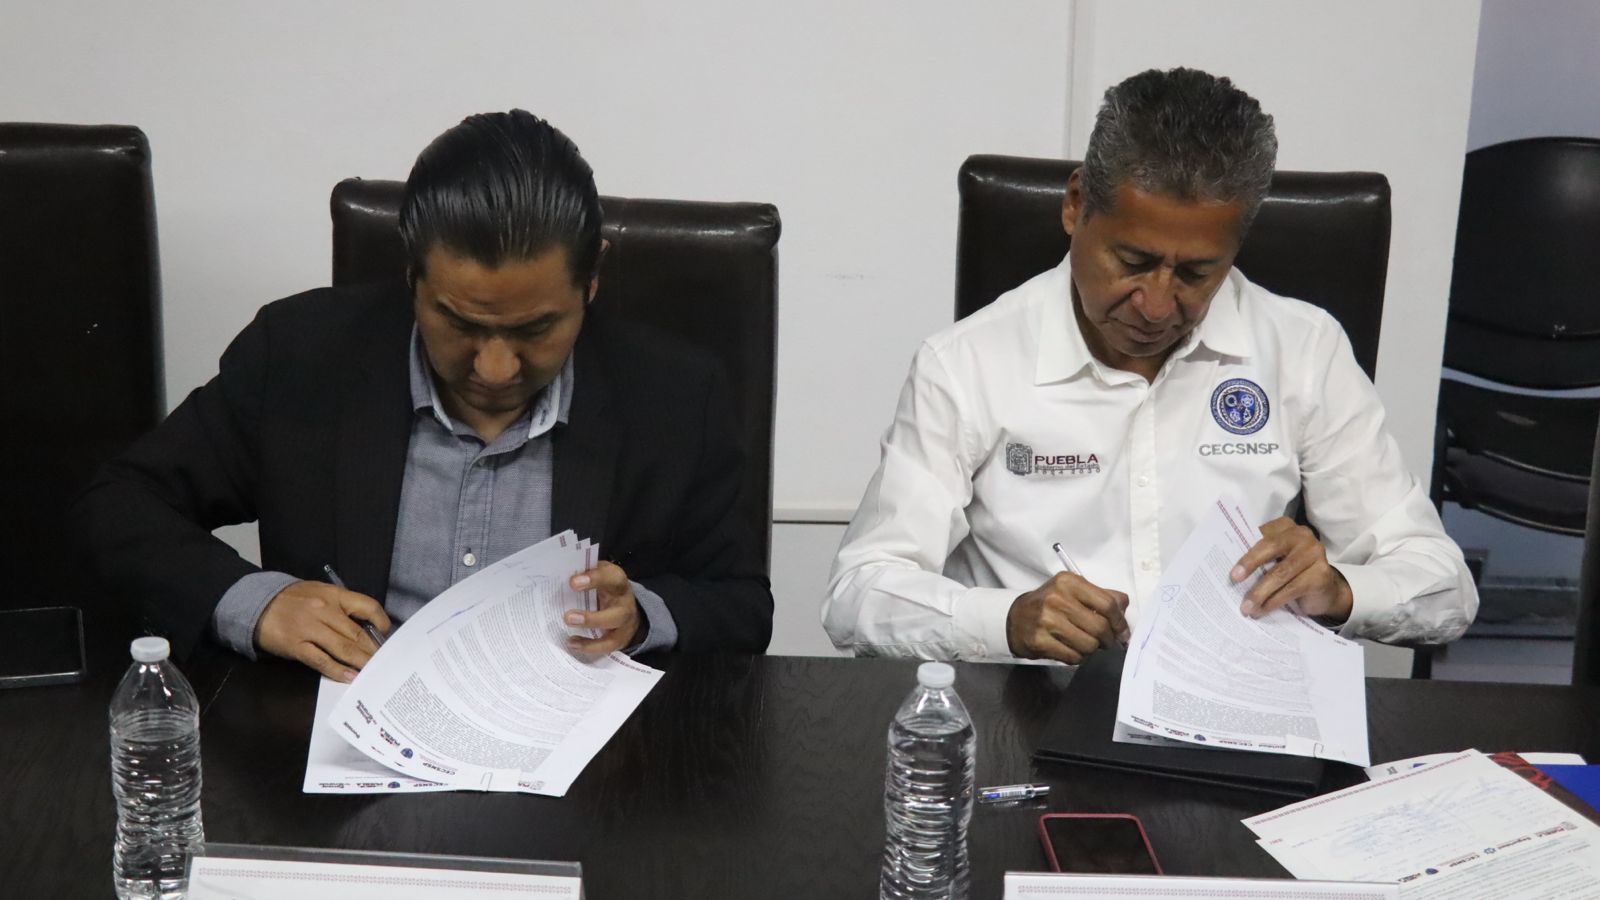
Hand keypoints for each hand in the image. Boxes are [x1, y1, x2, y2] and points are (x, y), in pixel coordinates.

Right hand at [254, 581, 391, 681]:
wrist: (255, 603)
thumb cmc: (292, 599)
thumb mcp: (319, 591)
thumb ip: (339, 604)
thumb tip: (363, 623)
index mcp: (333, 595)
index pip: (366, 606)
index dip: (380, 621)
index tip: (386, 633)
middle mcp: (324, 611)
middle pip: (356, 633)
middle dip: (373, 649)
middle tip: (386, 661)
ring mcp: (310, 629)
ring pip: (343, 648)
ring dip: (361, 662)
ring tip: (373, 671)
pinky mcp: (297, 646)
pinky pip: (321, 661)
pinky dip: (338, 670)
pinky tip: (350, 677)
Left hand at [565, 561, 643, 654]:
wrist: (625, 607)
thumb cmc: (605, 588)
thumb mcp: (597, 575)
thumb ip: (583, 573)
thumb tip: (557, 575)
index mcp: (618, 582)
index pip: (611, 578)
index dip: (594, 580)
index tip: (572, 582)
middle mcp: (624, 603)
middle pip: (617, 612)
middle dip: (592, 617)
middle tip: (567, 617)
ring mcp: (624, 623)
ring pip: (612, 631)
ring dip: (591, 633)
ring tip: (569, 634)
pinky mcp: (620, 638)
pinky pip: (606, 646)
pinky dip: (589, 646)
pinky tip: (572, 643)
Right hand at [1006, 572, 1129, 663]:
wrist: (1014, 618)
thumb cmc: (1049, 604)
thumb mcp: (1073, 591)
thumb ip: (1101, 595)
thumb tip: (1124, 606)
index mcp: (1068, 582)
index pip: (1107, 603)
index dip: (1120, 621)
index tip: (1122, 632)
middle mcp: (1056, 599)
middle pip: (1100, 627)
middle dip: (1108, 639)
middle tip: (1106, 642)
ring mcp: (1046, 621)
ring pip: (1088, 645)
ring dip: (1092, 649)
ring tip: (1085, 645)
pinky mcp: (1039, 641)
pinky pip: (1073, 656)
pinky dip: (1078, 657)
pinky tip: (1072, 650)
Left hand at [1231, 517, 1352, 620]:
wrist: (1324, 591)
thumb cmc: (1291, 572)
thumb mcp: (1275, 560)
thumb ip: (1259, 558)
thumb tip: (1232, 572)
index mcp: (1285, 527)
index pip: (1262, 534)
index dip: (1246, 550)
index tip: (1231, 566)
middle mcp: (1302, 535)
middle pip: (1271, 547)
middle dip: (1250, 564)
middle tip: (1234, 579)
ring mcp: (1315, 553)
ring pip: (1281, 572)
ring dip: (1260, 592)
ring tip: (1247, 607)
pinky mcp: (1321, 574)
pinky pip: (1292, 589)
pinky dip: (1274, 601)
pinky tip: (1263, 609)